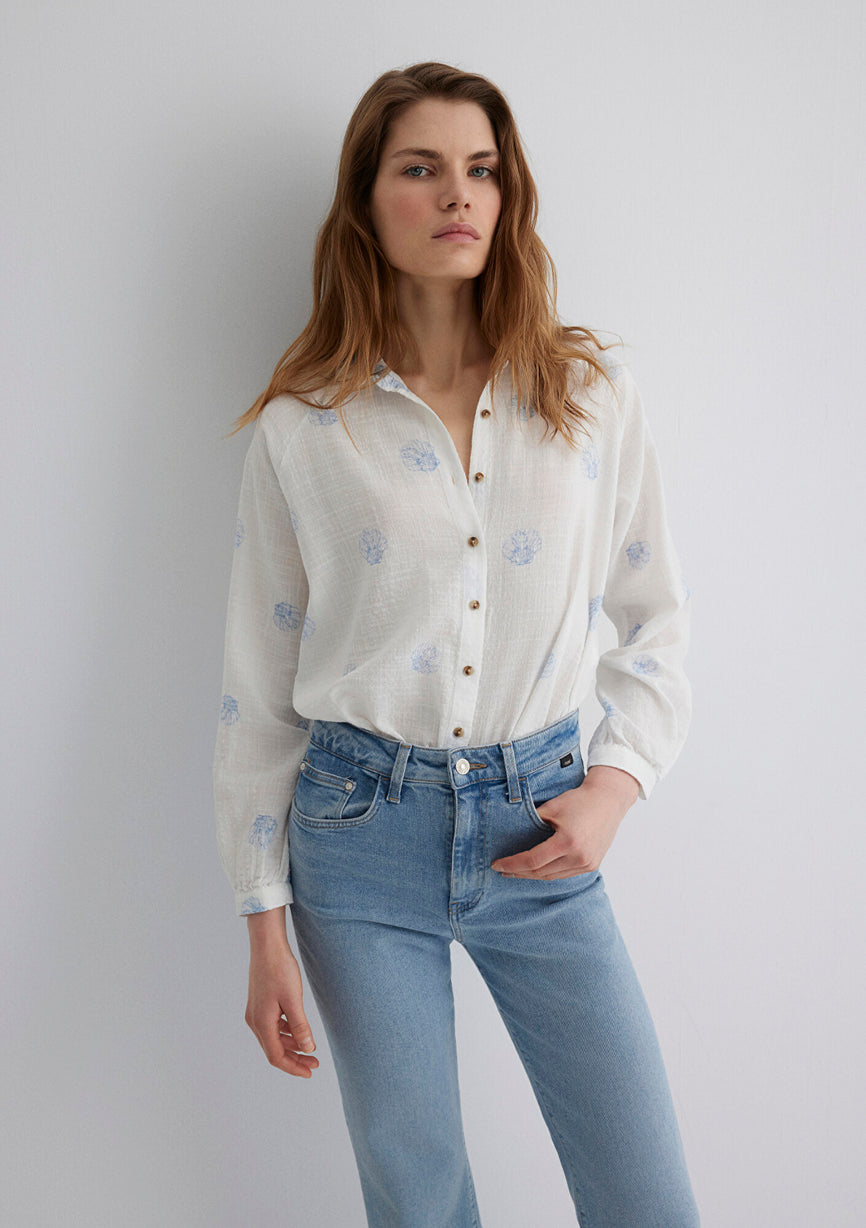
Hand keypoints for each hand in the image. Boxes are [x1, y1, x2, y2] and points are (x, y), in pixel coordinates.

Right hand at [245, 920, 318, 1078]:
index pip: (276, 1056)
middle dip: (294, 1058)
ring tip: (310, 1048)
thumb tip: (308, 1048)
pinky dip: (286, 1032)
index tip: (310, 1072)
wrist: (267, 946)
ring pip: (274, 1038)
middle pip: (274, 1050)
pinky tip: (299, 1029)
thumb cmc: (280, 969)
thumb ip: (300, 1026)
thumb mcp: (293, 999)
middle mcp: (255, 1021)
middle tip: (314, 1063)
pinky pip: (273, 1026)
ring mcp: (256, 1013)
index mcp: (262, 1023)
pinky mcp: (260, 1004)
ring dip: (291, 1045)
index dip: (293, 1067)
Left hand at [490, 766, 639, 879]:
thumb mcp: (551, 807)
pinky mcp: (592, 865)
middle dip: (519, 872)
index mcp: (568, 842)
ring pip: (553, 876)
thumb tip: (508, 834)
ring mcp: (587, 864)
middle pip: (541, 873)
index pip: (533, 861)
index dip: (512, 864)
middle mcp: (579, 857)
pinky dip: (548, 873)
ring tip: (516, 871)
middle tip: (502, 870)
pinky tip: (537, 869)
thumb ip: (531, 822)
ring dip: (533, 875)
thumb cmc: (579, 800)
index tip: (497, 865)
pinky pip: (564, 874)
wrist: (608, 800)